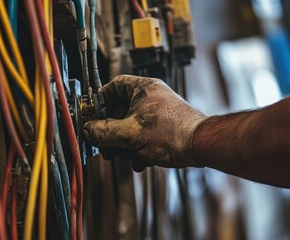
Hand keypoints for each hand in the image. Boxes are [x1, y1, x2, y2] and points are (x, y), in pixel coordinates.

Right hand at [83, 75, 206, 170]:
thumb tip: (88, 131)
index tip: (92, 117)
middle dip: (111, 132)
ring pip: (131, 126)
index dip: (100, 102)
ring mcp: (159, 112)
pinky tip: (141, 162)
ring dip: (124, 145)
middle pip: (120, 111)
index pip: (113, 86)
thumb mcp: (129, 134)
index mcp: (142, 89)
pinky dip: (139, 149)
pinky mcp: (166, 127)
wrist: (201, 146)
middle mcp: (151, 97)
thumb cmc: (171, 133)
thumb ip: (103, 132)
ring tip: (126, 157)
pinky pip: (145, 135)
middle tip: (105, 146)